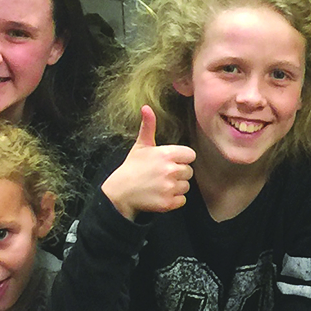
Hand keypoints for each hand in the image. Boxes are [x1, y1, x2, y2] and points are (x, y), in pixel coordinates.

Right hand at [102, 105, 194, 219]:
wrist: (120, 192)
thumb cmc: (132, 168)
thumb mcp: (141, 145)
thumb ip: (148, 126)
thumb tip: (146, 107)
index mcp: (166, 154)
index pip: (190, 155)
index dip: (181, 159)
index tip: (169, 162)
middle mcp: (170, 170)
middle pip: (189, 171)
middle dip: (178, 173)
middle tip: (162, 175)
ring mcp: (169, 187)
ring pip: (185, 186)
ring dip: (176, 187)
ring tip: (160, 185)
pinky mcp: (168, 203)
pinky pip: (182, 200)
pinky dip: (174, 200)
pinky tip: (161, 195)